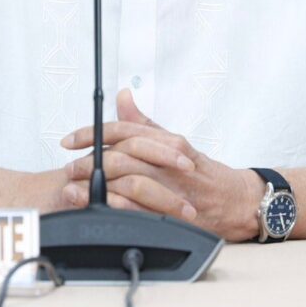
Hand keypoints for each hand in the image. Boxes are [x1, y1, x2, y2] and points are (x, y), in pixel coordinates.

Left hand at [60, 89, 263, 241]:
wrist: (236, 201)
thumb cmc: (202, 172)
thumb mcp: (172, 142)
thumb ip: (143, 123)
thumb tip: (123, 96)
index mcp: (166, 141)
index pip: (122, 131)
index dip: (90, 134)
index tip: (69, 141)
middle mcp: (168, 160)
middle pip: (119, 156)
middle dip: (87, 164)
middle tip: (69, 169)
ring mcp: (171, 186)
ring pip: (126, 181)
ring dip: (96, 187)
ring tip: (76, 191)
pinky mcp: (174, 210)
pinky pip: (141, 209)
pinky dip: (118, 207)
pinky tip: (101, 207)